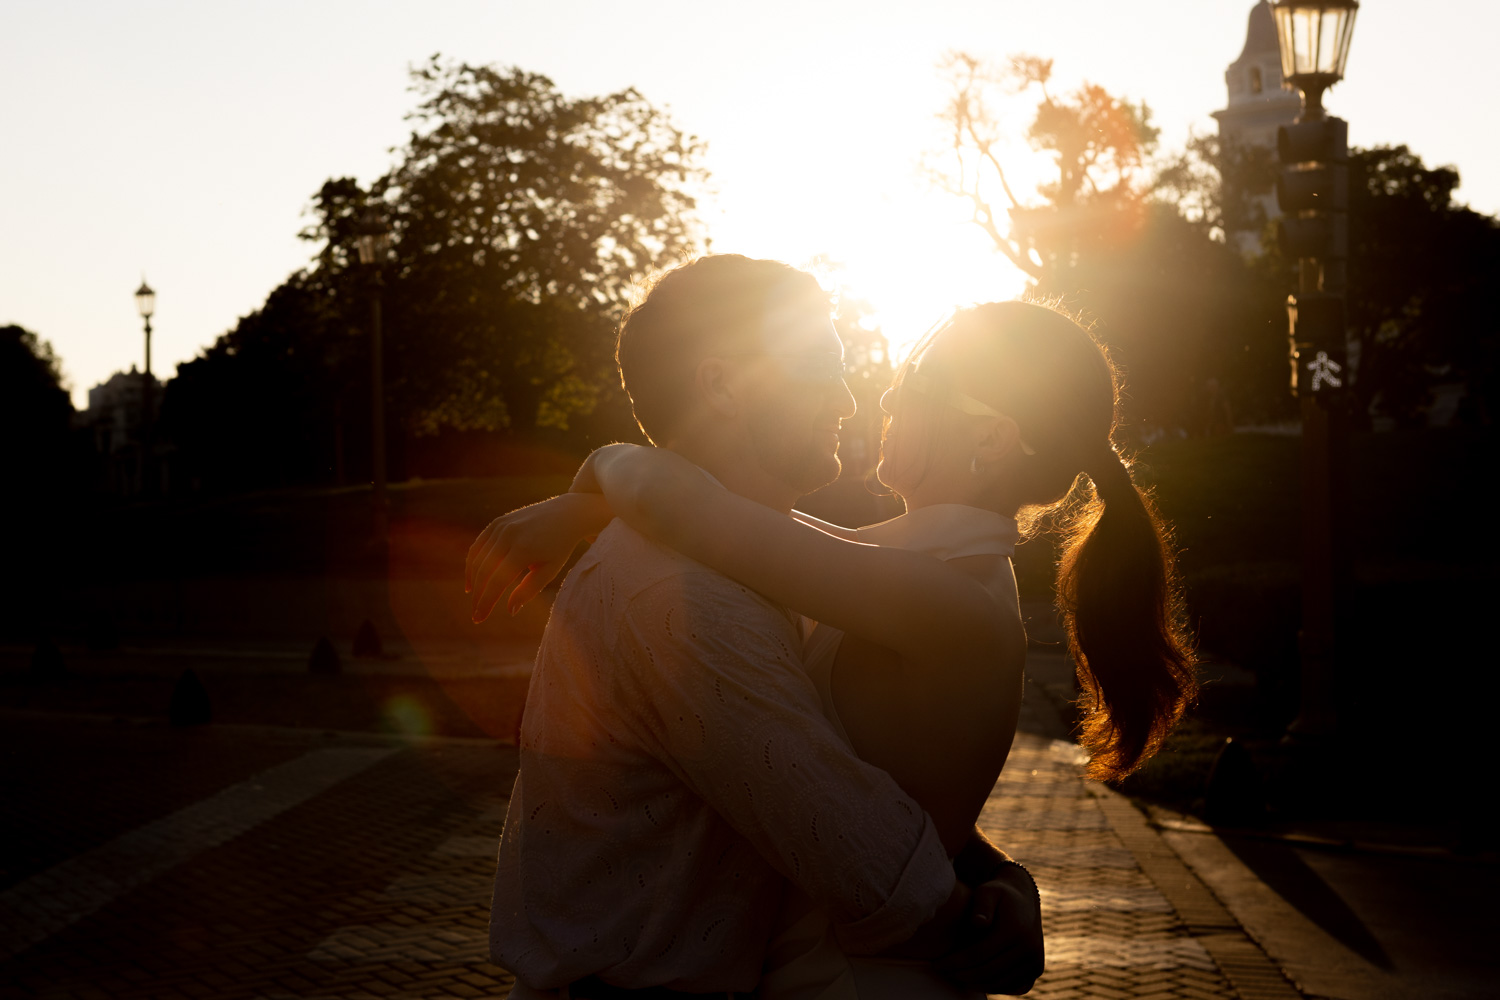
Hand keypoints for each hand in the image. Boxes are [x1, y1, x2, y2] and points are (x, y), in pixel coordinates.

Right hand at [465, 493, 612, 621]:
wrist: (566, 514)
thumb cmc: (560, 546)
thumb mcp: (550, 570)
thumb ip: (529, 590)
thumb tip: (510, 610)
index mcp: (523, 550)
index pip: (497, 582)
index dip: (485, 602)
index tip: (479, 618)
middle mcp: (508, 536)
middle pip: (484, 571)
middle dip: (478, 595)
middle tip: (475, 613)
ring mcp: (501, 527)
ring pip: (477, 558)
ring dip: (472, 579)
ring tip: (474, 596)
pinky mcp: (498, 522)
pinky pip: (479, 544)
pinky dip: (473, 561)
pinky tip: (473, 576)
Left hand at [935, 864, 1043, 994]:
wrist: (1023, 898)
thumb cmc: (997, 894)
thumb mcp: (987, 891)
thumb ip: (982, 905)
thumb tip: (978, 923)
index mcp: (1015, 930)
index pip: (978, 955)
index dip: (954, 962)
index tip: (936, 963)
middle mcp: (1029, 948)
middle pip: (987, 972)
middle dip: (960, 975)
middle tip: (942, 971)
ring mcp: (1035, 961)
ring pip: (998, 983)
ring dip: (974, 983)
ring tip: (954, 975)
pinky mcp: (1036, 970)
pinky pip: (1011, 987)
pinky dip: (991, 986)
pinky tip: (973, 979)